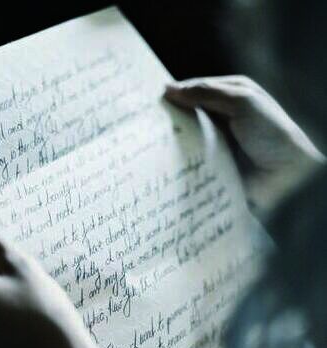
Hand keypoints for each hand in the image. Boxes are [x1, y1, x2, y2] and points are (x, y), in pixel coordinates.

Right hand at [164, 75, 324, 214]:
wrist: (287, 175)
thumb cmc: (271, 133)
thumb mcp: (241, 101)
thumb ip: (206, 92)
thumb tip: (169, 89)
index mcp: (230, 95)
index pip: (195, 89)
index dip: (174, 93)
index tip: (149, 100)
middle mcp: (222, 116)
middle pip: (188, 113)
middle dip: (169, 116)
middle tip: (144, 121)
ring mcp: (216, 140)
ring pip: (186, 136)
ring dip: (171, 139)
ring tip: (148, 141)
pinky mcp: (212, 163)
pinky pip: (191, 158)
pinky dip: (178, 158)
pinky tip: (163, 158)